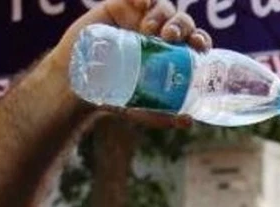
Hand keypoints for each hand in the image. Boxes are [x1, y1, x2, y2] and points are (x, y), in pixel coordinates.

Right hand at [49, 0, 212, 127]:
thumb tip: (189, 122)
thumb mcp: (142, 110)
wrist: (78, 84)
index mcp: (171, 55)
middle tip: (170, 37)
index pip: (194, 42)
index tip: (199, 46)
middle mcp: (159, 35)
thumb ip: (164, 116)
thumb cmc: (114, 96)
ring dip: (163, 15)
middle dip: (182, 26)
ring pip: (163, 7)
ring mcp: (140, 19)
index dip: (200, 40)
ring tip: (149, 29)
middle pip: (182, 22)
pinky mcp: (119, 7)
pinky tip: (141, 4)